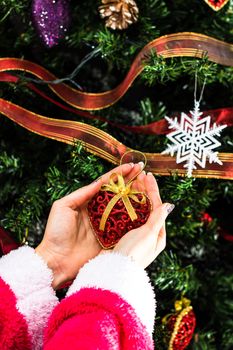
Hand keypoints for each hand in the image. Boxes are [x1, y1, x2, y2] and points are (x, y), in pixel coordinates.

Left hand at [35, 162, 143, 288]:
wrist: (57, 260)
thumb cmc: (56, 232)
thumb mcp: (63, 207)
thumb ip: (82, 193)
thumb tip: (100, 182)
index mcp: (87, 201)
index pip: (105, 183)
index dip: (119, 174)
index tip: (132, 166)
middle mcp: (99, 211)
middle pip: (117, 192)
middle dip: (130, 181)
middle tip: (142, 172)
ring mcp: (106, 224)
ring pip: (123, 206)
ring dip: (134, 196)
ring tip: (146, 186)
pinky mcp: (111, 237)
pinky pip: (125, 225)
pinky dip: (134, 217)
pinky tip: (144, 209)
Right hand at [113, 172, 173, 267]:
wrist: (114, 270)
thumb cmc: (134, 253)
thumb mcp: (148, 234)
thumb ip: (157, 219)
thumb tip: (168, 205)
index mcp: (158, 234)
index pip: (157, 206)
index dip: (152, 189)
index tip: (147, 175)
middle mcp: (148, 234)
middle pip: (147, 207)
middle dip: (144, 190)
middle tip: (138, 175)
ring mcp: (135, 234)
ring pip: (137, 210)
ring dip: (135, 195)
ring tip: (131, 182)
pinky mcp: (123, 235)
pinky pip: (126, 216)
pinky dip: (125, 205)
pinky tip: (121, 197)